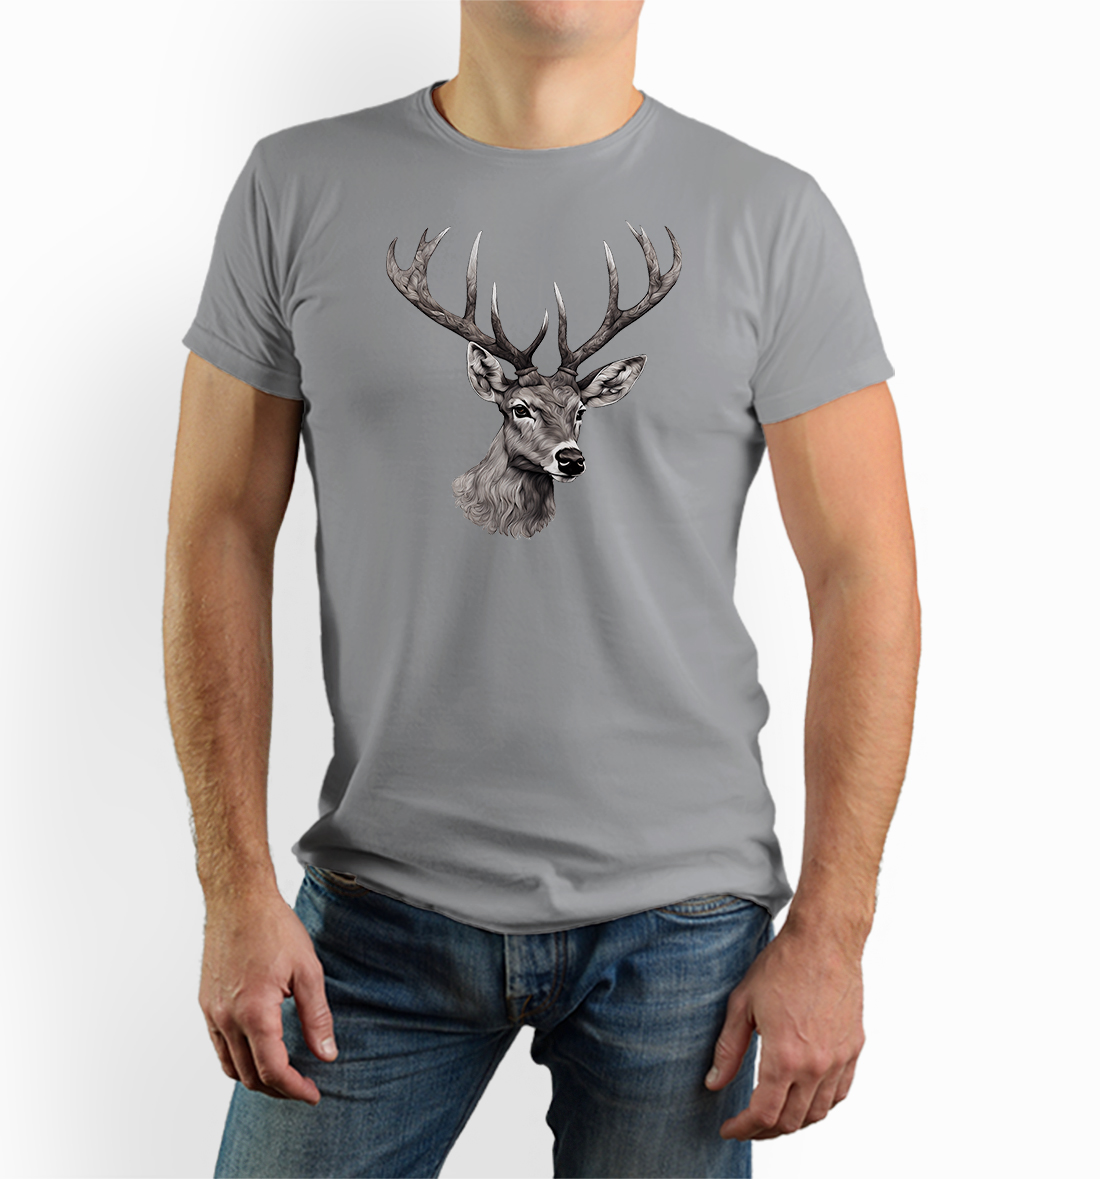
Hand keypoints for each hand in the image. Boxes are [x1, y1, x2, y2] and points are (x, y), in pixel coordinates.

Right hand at [199, 891, 337, 1103]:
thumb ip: (317, 1017)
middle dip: (279, 1088)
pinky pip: (218, 1046)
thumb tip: (327, 1054)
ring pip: (231, 1067)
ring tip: (284, 1073)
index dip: (295, 1089)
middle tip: (304, 1085)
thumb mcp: (308, 970)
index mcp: (255, 1012)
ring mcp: (212, 1012)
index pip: (273, 1070)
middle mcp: (227, 1018)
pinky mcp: (206, 1004)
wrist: (238, 899)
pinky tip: (258, 1050)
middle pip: (250, 1076)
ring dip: (256, 1078)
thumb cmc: (274, 927)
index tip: (313, 1093)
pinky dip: (238, 1059)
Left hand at [704, 921, 864, 1138]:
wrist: (824, 941)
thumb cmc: (782, 965)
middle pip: (791, 1121)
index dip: (743, 1128)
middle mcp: (816, 1066)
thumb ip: (728, 1049)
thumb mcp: (742, 1004)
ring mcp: (839, 1060)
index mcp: (785, 1057)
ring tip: (772, 1115)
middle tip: (746, 1124)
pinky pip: (840, 1093)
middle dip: (764, 1131)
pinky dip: (820, 1105)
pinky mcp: (854, 1049)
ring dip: (793, 1121)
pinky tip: (804, 1098)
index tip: (729, 1128)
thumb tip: (714, 1083)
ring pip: (818, 1113)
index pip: (764, 1114)